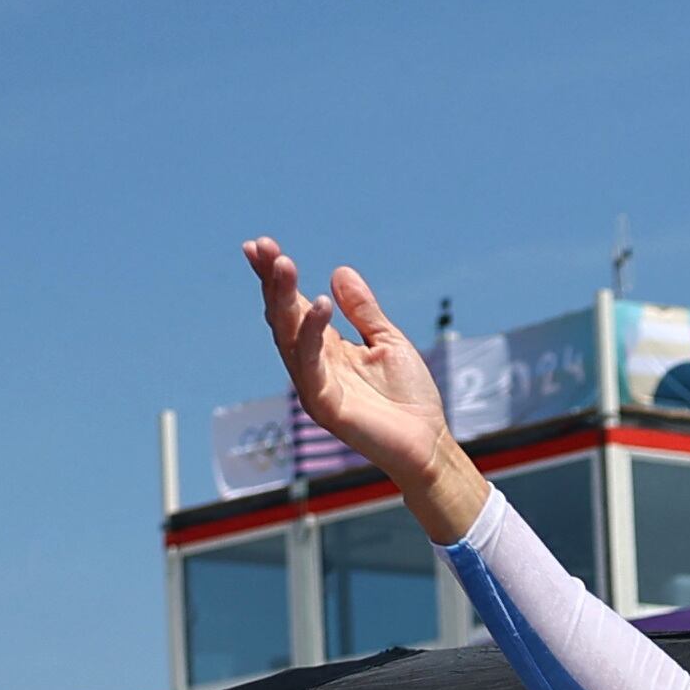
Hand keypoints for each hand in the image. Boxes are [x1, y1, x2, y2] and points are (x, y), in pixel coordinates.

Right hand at [249, 240, 455, 495]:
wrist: (428, 442)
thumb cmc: (409, 398)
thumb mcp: (386, 340)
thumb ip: (363, 310)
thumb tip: (338, 271)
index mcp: (326, 348)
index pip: (294, 306)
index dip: (277, 278)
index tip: (262, 246)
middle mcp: (313, 365)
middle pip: (283, 318)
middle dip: (272, 282)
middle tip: (264, 247)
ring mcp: (315, 386)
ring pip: (289, 337)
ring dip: (284, 300)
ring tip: (284, 264)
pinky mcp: (325, 406)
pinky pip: (310, 366)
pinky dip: (311, 335)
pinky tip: (319, 306)